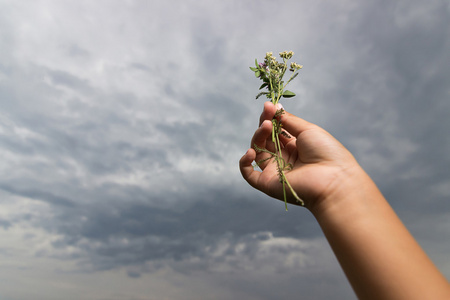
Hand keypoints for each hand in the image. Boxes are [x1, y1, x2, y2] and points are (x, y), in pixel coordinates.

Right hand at [239, 102, 360, 209]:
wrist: (334, 179)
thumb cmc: (326, 152)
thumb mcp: (307, 130)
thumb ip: (288, 120)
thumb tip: (274, 106)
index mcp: (294, 146)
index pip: (275, 131)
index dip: (270, 118)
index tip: (268, 106)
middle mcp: (283, 158)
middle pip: (264, 139)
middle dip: (264, 125)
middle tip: (267, 116)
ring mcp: (275, 171)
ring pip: (257, 152)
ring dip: (257, 137)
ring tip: (266, 127)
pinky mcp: (268, 184)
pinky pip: (249, 174)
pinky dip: (244, 163)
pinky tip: (251, 152)